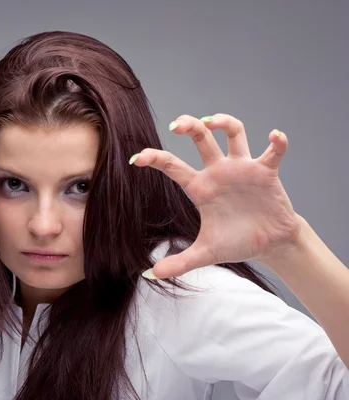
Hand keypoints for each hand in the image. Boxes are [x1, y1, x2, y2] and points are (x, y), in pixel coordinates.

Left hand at [131, 113, 301, 278]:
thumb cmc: (235, 242)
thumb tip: (151, 275)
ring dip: (225, 123)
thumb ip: (179, 262)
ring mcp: (242, 168)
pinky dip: (277, 142)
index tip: (136, 158)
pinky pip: (273, 152)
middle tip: (176, 124)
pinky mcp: (266, 172)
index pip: (172, 166)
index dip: (154, 158)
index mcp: (200, 187)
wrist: (269, 244)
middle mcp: (218, 172)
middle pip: (201, 139)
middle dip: (189, 126)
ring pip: (233, 134)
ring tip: (213, 122)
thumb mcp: (205, 253)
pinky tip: (276, 136)